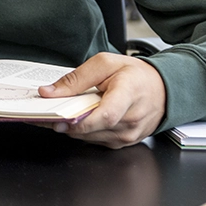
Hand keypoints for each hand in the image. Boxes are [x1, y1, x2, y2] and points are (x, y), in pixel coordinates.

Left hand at [38, 52, 166, 148]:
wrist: (162, 89)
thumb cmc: (135, 75)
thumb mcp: (105, 63)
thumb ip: (76, 78)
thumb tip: (50, 92)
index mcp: (129, 94)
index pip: (106, 115)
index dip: (80, 121)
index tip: (59, 120)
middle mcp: (132, 119)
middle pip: (94, 129)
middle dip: (65, 124)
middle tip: (43, 115)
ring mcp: (130, 134)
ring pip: (91, 138)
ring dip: (71, 129)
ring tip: (54, 116)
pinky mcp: (125, 142)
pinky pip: (97, 141)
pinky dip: (82, 132)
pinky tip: (73, 121)